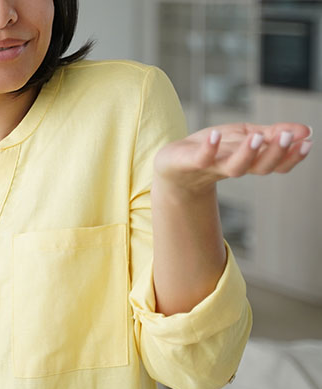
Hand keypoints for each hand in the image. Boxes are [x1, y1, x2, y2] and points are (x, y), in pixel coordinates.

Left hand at [153, 122, 313, 195]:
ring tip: (257, 137)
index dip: (292, 156)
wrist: (172, 166)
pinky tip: (215, 135)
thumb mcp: (244, 137)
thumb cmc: (212, 150)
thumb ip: (271, 134)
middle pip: (259, 167)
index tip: (307, 141)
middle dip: (276, 153)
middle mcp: (233, 167)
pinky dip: (209, 148)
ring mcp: (212, 166)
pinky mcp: (190, 162)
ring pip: (234, 167)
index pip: (275, 163)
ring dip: (248, 153)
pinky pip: (201, 158)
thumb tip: (306, 130)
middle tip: (288, 137)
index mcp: (249, 161)